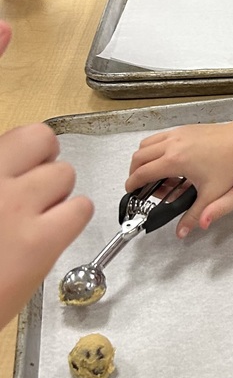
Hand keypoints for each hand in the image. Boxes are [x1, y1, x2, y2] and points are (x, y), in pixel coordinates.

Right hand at [0, 122, 93, 327]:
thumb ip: (0, 180)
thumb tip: (19, 169)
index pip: (23, 136)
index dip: (30, 152)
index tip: (25, 166)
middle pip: (43, 140)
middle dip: (46, 161)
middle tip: (38, 188)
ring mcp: (16, 207)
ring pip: (65, 174)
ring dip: (58, 194)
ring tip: (36, 219)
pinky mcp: (40, 241)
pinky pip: (81, 208)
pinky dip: (72, 219)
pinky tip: (50, 235)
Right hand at [126, 121, 232, 236]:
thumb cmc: (231, 162)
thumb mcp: (211, 194)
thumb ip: (194, 215)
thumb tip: (182, 231)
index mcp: (174, 160)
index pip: (142, 173)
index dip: (132, 184)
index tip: (131, 191)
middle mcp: (171, 144)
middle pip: (138, 157)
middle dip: (134, 172)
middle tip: (139, 184)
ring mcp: (176, 134)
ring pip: (146, 144)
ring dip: (143, 158)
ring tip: (151, 172)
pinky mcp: (183, 129)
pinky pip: (159, 137)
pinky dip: (154, 148)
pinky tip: (167, 160)